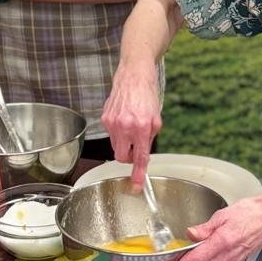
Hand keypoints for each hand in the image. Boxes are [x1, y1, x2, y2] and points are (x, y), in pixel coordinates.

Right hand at [101, 59, 161, 187]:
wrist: (134, 75)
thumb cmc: (147, 95)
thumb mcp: (157, 119)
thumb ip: (150, 138)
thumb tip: (142, 154)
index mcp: (142, 127)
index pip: (139, 157)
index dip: (137, 174)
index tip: (135, 186)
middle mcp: (126, 126)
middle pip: (122, 156)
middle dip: (128, 157)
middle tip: (135, 149)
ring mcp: (113, 122)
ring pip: (115, 146)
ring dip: (124, 143)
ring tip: (131, 127)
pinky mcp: (105, 118)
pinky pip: (111, 134)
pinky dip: (118, 132)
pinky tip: (124, 119)